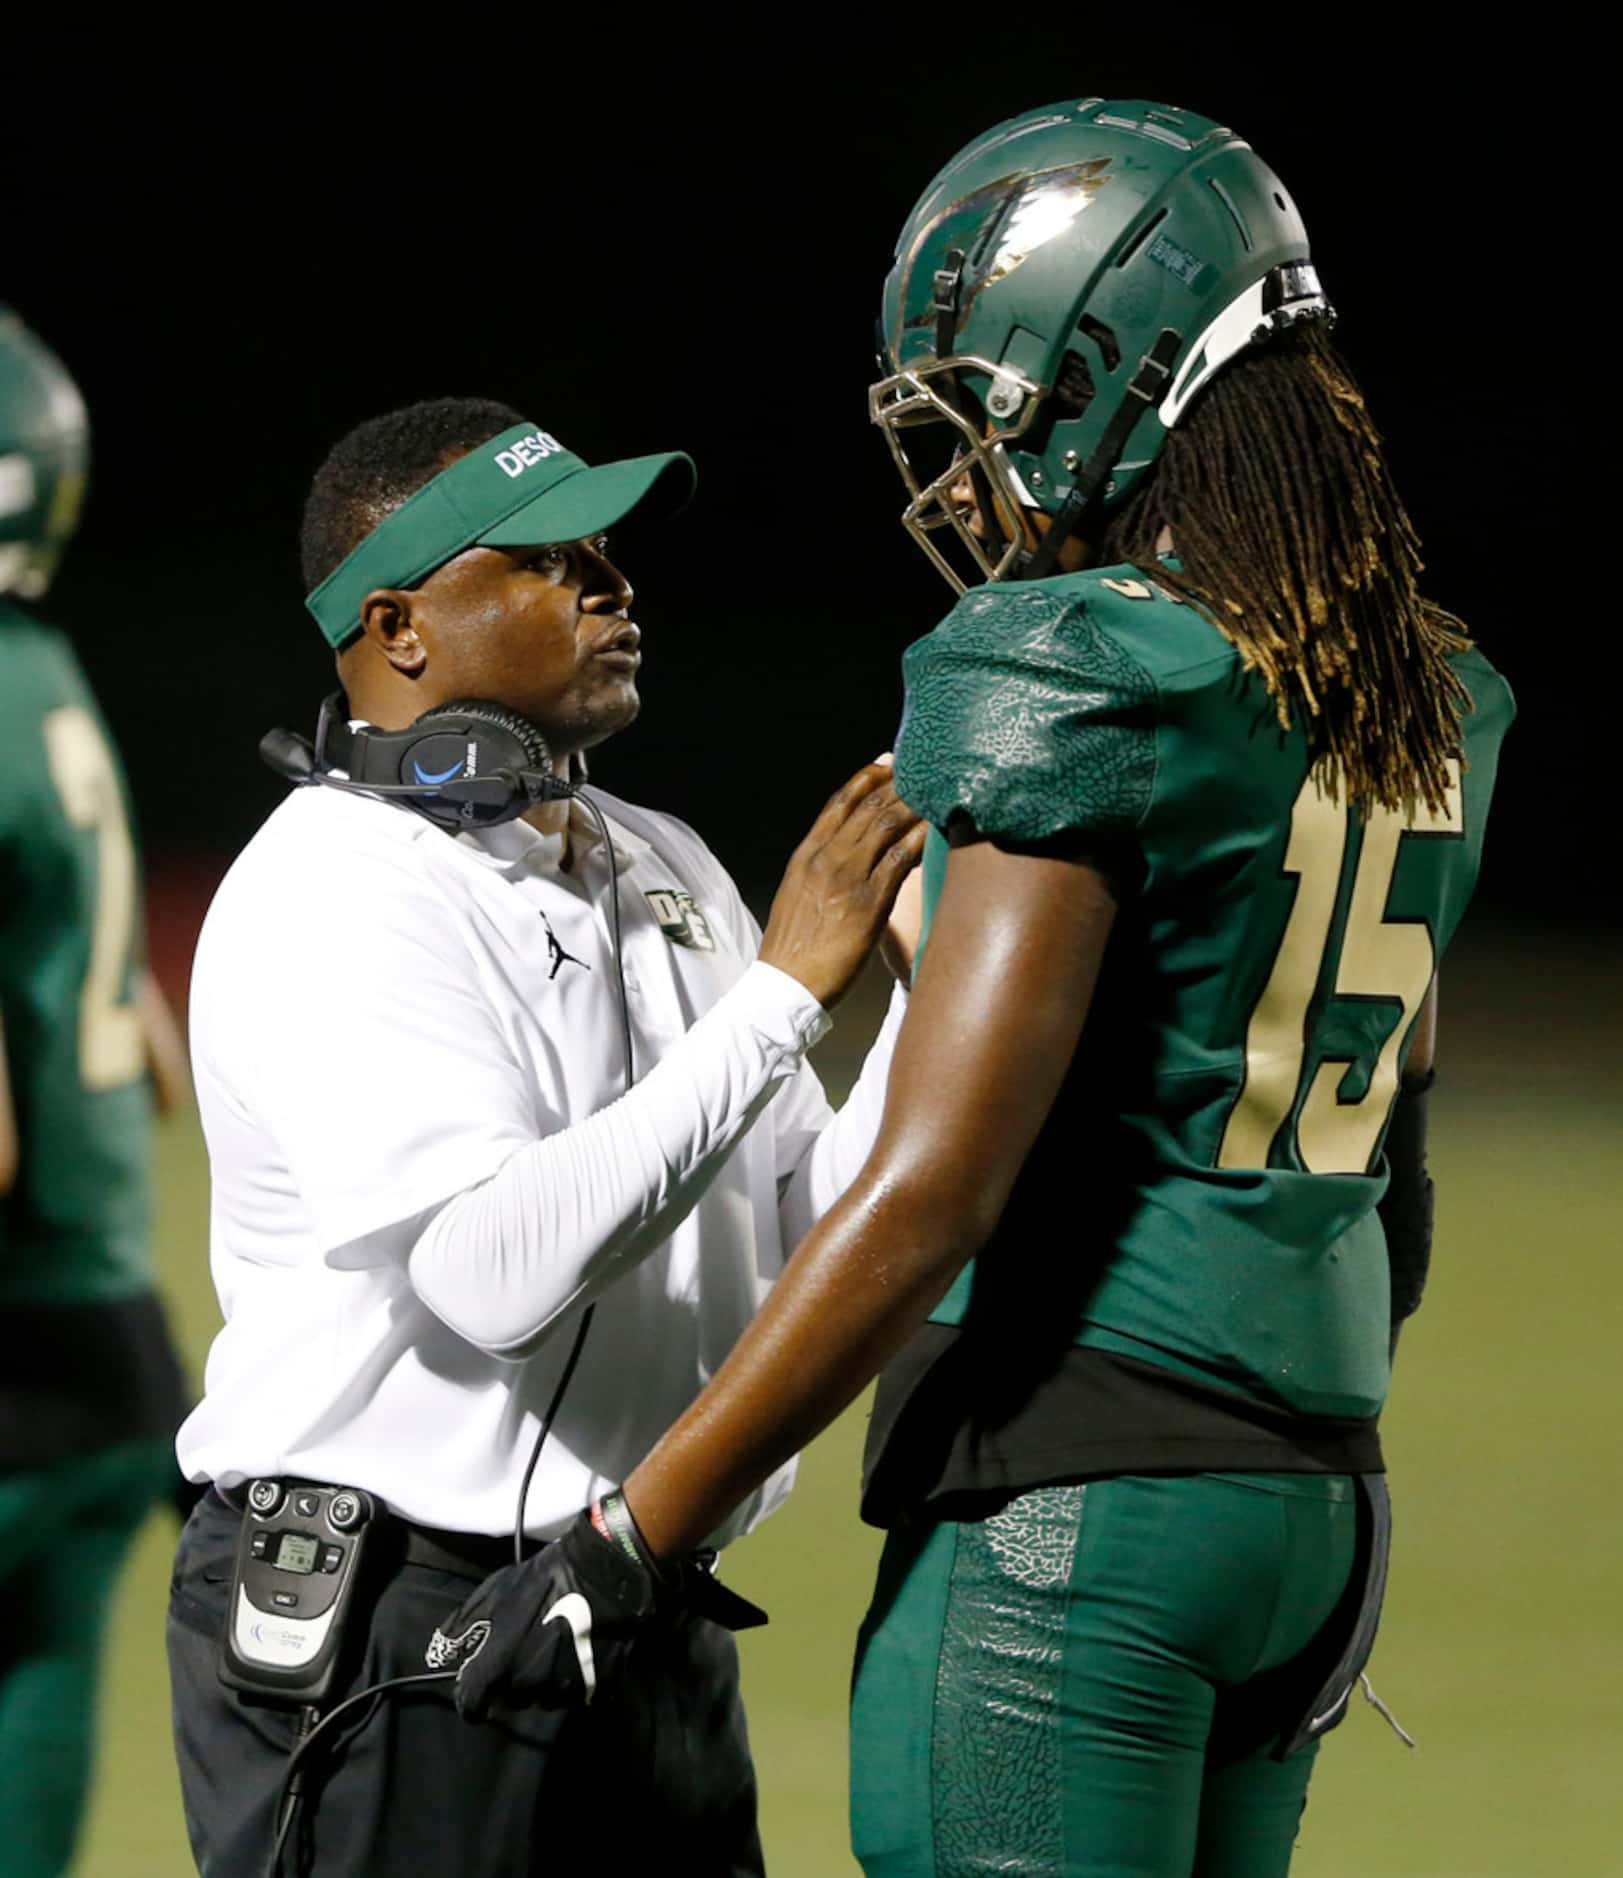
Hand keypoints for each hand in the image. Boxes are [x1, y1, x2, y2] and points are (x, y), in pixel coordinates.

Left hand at [427, 1491, 764, 1720]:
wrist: (604, 1575)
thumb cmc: (543, 1580)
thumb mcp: (494, 1591)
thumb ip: (463, 1625)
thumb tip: (441, 1650)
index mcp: (496, 1669)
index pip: (471, 1706)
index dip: (472, 1698)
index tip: (479, 1687)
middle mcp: (525, 1689)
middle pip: (510, 1699)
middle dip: (511, 1680)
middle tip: (525, 1647)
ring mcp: (561, 1693)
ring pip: (541, 1699)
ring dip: (541, 1681)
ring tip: (553, 1646)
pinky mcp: (591, 1692)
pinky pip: (572, 1697)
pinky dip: (571, 1681)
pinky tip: (576, 1653)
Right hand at [757, 758, 927, 1010]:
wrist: (785, 985)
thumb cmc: (794, 947)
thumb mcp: (797, 894)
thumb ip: (817, 869)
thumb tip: (839, 855)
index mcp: (806, 855)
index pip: (838, 803)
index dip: (865, 779)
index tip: (887, 766)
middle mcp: (825, 858)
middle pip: (867, 806)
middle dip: (897, 785)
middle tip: (922, 771)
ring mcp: (847, 878)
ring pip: (885, 825)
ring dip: (913, 805)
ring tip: (935, 792)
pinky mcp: (869, 903)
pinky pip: (899, 859)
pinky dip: (920, 838)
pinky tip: (936, 828)